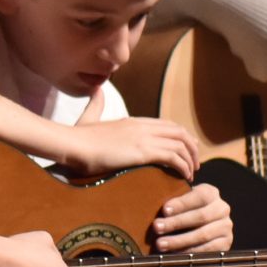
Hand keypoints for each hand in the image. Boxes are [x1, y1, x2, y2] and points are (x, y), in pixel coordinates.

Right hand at [60, 115, 196, 176]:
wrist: (72, 144)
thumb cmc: (78, 137)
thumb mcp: (89, 118)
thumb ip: (95, 105)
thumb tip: (96, 89)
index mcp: (133, 121)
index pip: (167, 125)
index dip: (181, 136)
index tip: (187, 150)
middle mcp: (142, 126)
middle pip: (179, 132)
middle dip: (191, 148)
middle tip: (194, 164)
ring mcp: (143, 137)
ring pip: (181, 144)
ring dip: (191, 160)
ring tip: (191, 174)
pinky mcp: (143, 151)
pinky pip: (174, 157)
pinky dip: (183, 167)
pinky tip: (183, 177)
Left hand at [148, 182, 231, 253]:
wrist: (201, 221)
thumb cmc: (183, 206)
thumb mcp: (180, 196)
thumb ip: (172, 194)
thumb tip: (151, 198)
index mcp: (211, 193)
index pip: (199, 196)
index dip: (181, 203)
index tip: (164, 210)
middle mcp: (222, 209)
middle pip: (200, 216)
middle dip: (176, 223)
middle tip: (156, 227)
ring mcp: (226, 227)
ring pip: (203, 235)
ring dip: (180, 241)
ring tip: (160, 244)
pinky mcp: (226, 243)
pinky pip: (208, 250)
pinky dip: (190, 252)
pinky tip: (174, 253)